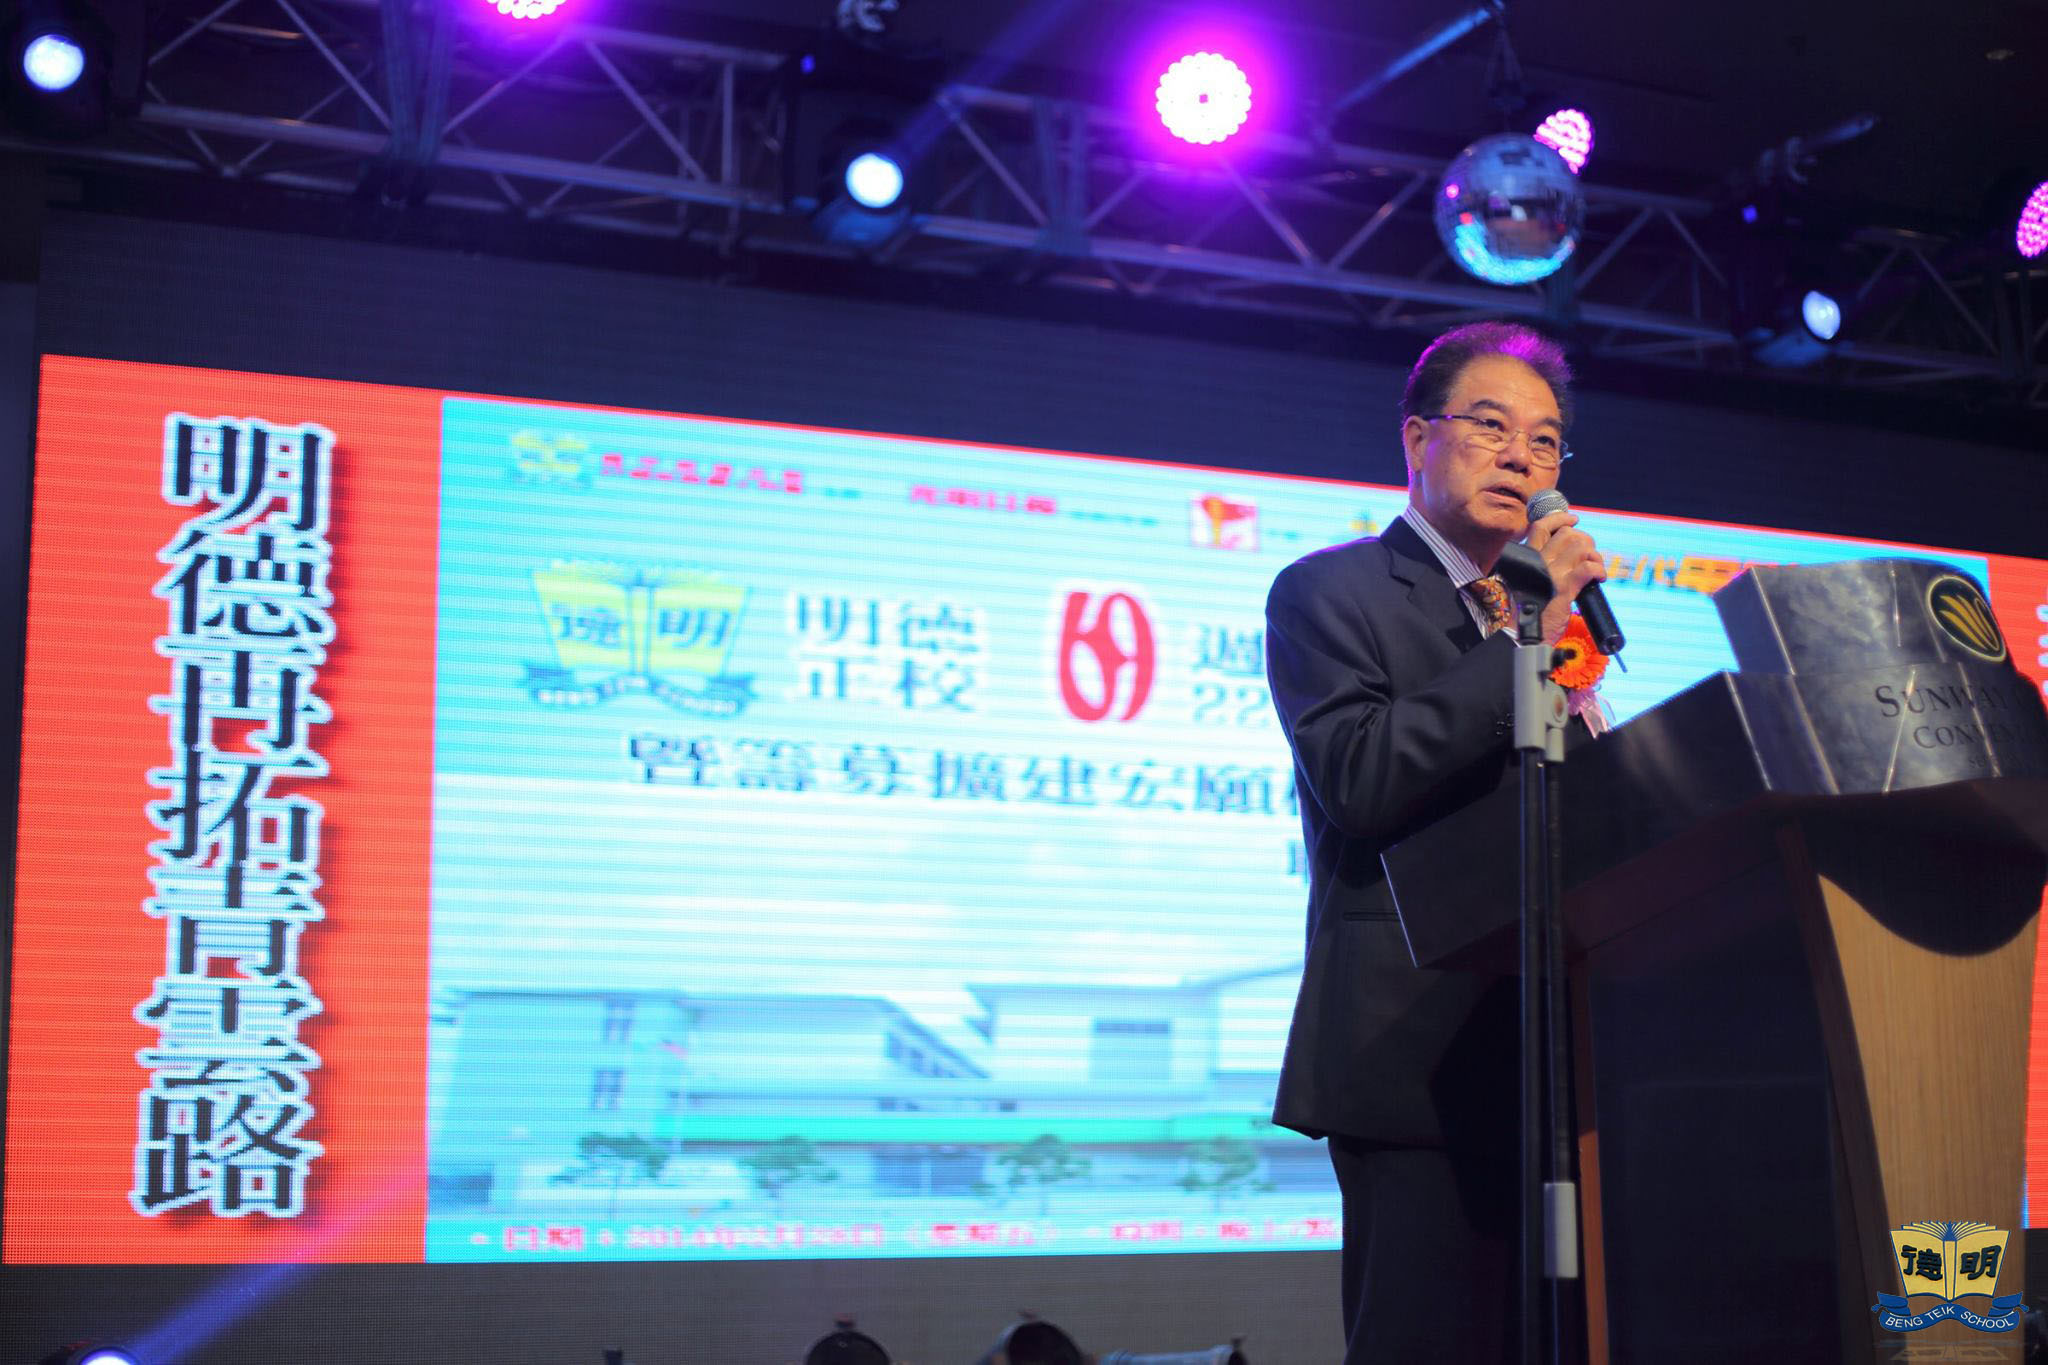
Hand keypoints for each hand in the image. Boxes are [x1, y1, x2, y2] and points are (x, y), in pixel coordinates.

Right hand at [1524, 508, 1605, 645]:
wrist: (1524, 636)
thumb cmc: (1531, 611)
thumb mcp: (1532, 582)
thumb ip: (1545, 566)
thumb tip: (1570, 551)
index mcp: (1527, 558)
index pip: (1541, 526)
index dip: (1560, 518)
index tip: (1574, 519)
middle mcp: (1537, 561)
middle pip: (1567, 533)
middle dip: (1585, 541)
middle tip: (1590, 556)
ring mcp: (1550, 573)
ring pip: (1580, 547)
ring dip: (1594, 556)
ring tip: (1596, 570)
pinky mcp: (1563, 587)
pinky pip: (1588, 568)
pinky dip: (1599, 571)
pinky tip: (1600, 579)